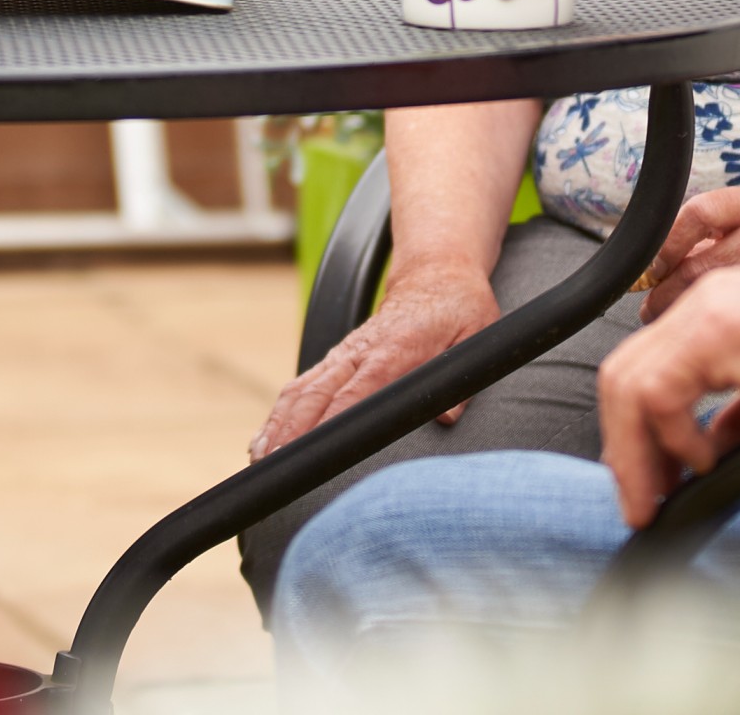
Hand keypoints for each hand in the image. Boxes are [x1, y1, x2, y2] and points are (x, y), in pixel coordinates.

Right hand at [250, 264, 501, 458]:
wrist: (436, 272)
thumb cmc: (459, 307)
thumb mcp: (477, 335)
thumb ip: (461, 377)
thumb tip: (447, 416)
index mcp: (395, 348)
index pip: (359, 389)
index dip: (336, 420)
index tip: (317, 449)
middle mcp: (360, 350)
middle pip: (318, 394)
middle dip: (294, 431)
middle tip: (277, 467)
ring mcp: (345, 353)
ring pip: (302, 390)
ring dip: (279, 424)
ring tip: (262, 460)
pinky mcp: (338, 357)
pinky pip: (302, 385)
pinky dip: (281, 412)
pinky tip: (267, 440)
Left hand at [596, 264, 739, 527]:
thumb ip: (737, 417)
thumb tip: (705, 448)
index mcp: (715, 310)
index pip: (646, 366)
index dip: (637, 427)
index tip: (651, 476)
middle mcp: (701, 303)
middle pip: (623, 373)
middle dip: (624, 445)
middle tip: (639, 498)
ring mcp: (704, 312)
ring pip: (628, 384)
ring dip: (635, 451)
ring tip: (654, 496)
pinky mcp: (715, 332)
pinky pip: (660, 392)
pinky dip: (671, 437)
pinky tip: (702, 462)